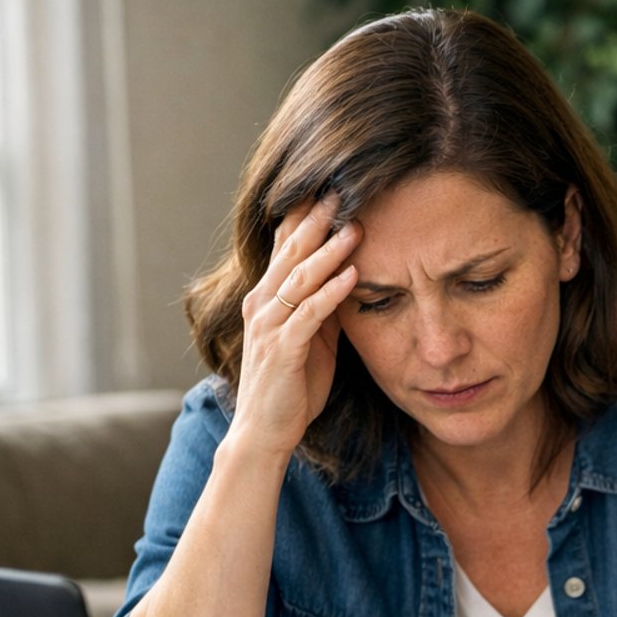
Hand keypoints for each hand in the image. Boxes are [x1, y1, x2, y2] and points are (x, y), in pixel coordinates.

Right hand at [229, 195, 358, 458]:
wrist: (265, 430)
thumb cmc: (291, 385)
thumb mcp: (311, 338)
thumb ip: (321, 307)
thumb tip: (346, 277)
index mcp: (267, 298)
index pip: (283, 246)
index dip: (302, 216)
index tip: (327, 187)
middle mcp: (262, 305)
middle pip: (290, 252)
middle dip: (316, 220)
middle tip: (341, 189)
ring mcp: (270, 326)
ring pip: (299, 277)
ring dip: (328, 250)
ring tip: (354, 225)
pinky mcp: (284, 349)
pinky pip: (310, 314)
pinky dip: (331, 292)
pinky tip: (352, 275)